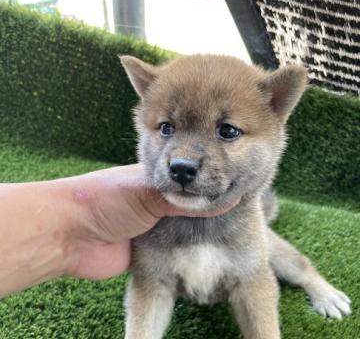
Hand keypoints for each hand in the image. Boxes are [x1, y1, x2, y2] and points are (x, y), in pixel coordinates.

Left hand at [64, 164, 238, 279]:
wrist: (69, 235)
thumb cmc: (102, 200)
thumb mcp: (146, 191)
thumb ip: (182, 199)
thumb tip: (222, 201)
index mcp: (154, 177)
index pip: (189, 175)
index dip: (208, 178)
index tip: (233, 184)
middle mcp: (155, 199)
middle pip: (189, 201)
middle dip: (207, 203)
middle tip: (237, 210)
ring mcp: (152, 224)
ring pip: (184, 225)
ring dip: (200, 228)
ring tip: (230, 231)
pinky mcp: (149, 248)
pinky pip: (175, 247)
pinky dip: (189, 247)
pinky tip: (210, 247)